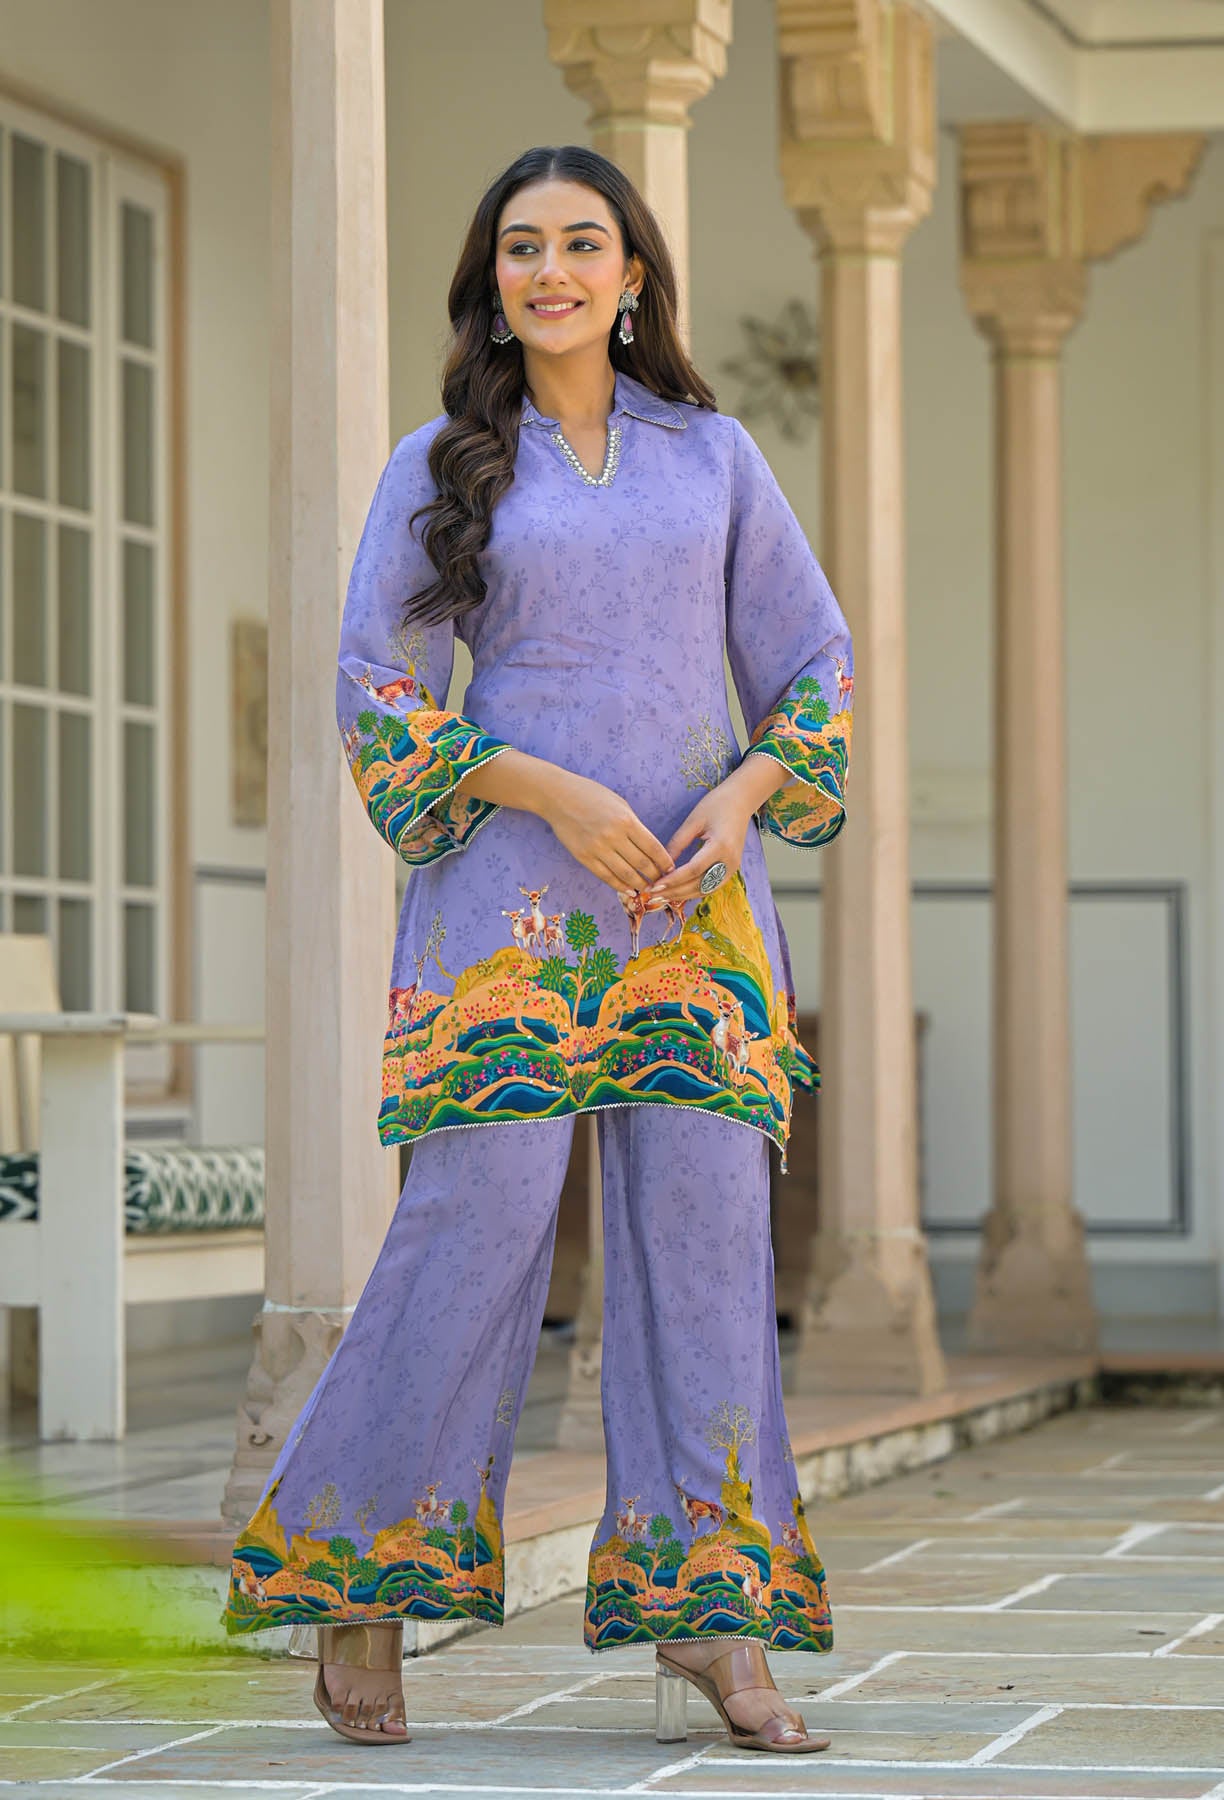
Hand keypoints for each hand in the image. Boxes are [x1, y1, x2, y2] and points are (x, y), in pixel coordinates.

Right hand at [545, 770, 674, 893]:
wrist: (558, 797)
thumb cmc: (592, 796)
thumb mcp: (620, 804)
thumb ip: (634, 826)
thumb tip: (649, 849)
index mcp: (626, 821)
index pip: (653, 848)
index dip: (664, 862)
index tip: (670, 868)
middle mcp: (613, 836)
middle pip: (642, 864)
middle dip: (655, 876)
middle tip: (662, 881)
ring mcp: (597, 849)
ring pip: (626, 874)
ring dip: (640, 884)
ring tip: (648, 888)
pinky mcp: (584, 857)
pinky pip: (606, 877)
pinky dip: (620, 886)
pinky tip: (629, 889)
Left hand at [645, 784, 755, 903]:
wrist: (742, 800)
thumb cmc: (716, 804)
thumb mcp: (693, 821)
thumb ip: (677, 844)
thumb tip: (661, 866)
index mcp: (721, 846)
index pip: (693, 870)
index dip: (672, 881)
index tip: (654, 886)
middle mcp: (729, 861)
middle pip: (699, 885)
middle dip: (674, 892)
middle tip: (652, 896)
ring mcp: (733, 867)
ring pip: (705, 890)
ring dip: (683, 896)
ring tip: (662, 897)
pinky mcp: (731, 869)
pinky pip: (711, 886)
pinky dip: (694, 891)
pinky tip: (677, 891)